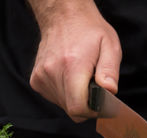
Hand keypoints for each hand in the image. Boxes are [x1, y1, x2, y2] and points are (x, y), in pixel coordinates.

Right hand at [29, 1, 121, 121]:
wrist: (64, 17)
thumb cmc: (90, 31)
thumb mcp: (110, 46)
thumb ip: (110, 71)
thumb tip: (109, 91)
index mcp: (72, 66)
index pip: (78, 107)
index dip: (92, 111)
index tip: (101, 104)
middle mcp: (52, 73)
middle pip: (71, 110)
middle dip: (87, 105)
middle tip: (94, 88)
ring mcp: (41, 77)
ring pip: (63, 106)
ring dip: (76, 99)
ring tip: (81, 79)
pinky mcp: (36, 80)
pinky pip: (54, 99)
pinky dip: (65, 94)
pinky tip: (70, 78)